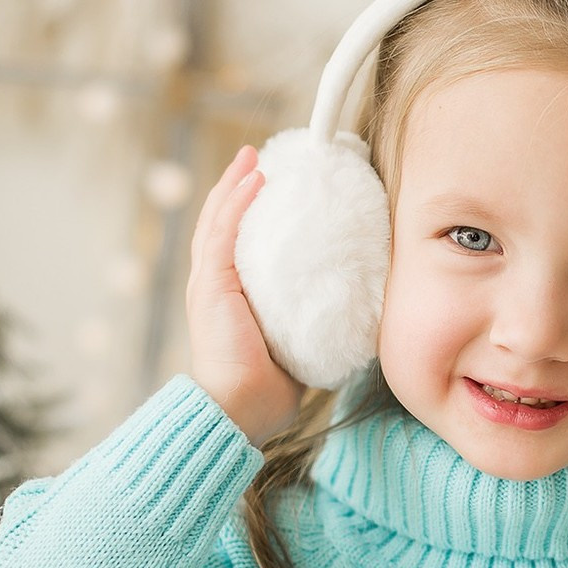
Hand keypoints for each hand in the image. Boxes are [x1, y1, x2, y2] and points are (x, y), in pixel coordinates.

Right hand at [186, 145, 303, 446]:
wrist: (239, 409)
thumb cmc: (271, 388)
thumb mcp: (300, 341)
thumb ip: (316, 321)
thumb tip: (358, 312)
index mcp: (231, 296)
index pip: (235, 242)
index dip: (247, 211)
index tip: (271, 186)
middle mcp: (215, 284)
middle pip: (222, 222)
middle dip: (238, 187)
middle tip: (259, 158)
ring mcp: (210, 283)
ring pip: (219, 220)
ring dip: (235, 184)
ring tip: (254, 157)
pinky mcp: (212, 286)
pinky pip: (223, 234)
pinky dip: (236, 203)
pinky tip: (253, 180)